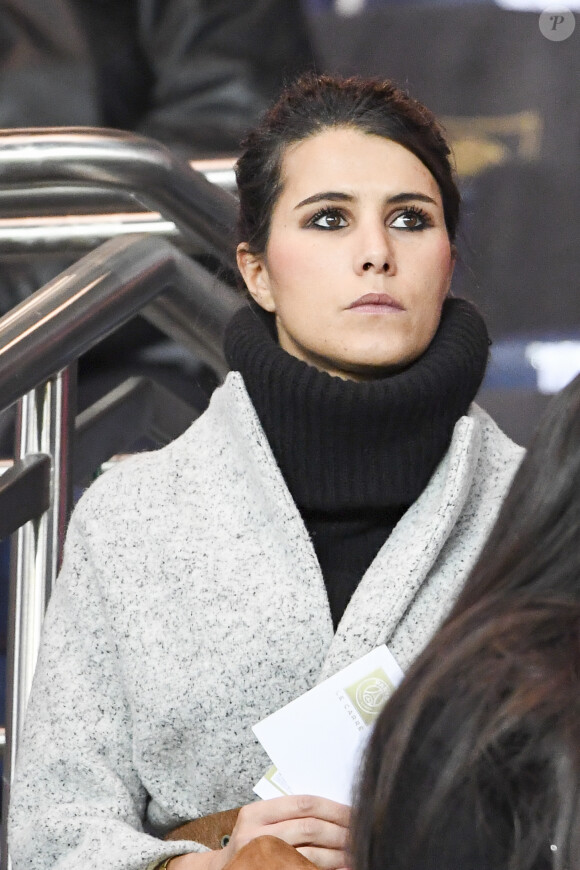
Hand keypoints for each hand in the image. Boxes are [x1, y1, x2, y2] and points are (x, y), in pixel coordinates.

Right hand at [218, 795, 349, 869]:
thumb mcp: (260, 824)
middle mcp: (255, 834)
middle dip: (340, 831)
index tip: (355, 813)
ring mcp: (260, 859)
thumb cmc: (248, 845)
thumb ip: (289, 816)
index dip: (334, 808)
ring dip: (338, 854)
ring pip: (310, 854)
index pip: (304, 804)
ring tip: (355, 853)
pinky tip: (341, 868)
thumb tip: (338, 815)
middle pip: (310, 827)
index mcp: (255, 813)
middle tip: (361, 833)